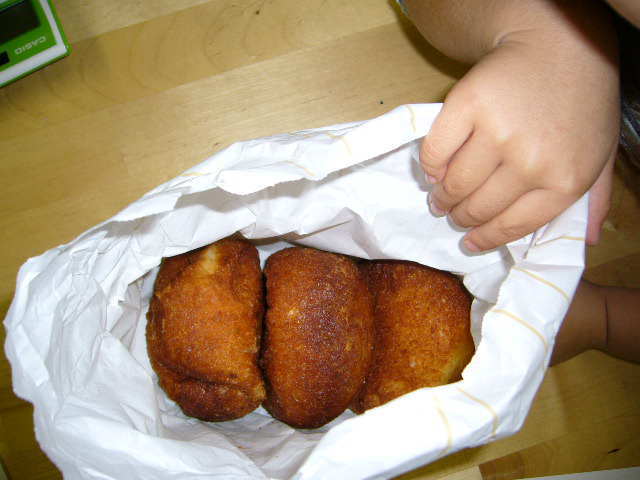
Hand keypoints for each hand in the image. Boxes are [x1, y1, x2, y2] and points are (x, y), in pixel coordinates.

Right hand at [421, 29, 618, 251]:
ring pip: (454, 184)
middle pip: (478, 207)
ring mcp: (497, 132)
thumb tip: (586, 241)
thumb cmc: (582, 105)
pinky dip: (429, 167)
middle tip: (453, 216)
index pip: (512, 226)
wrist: (561, 46)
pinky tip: (435, 171)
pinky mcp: (467, 106)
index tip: (469, 242)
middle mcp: (530, 161)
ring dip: (442, 198)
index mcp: (563, 181)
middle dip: (461, 218)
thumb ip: (593, 201)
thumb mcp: (600, 156)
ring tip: (440, 198)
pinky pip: (434, 153)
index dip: (485, 238)